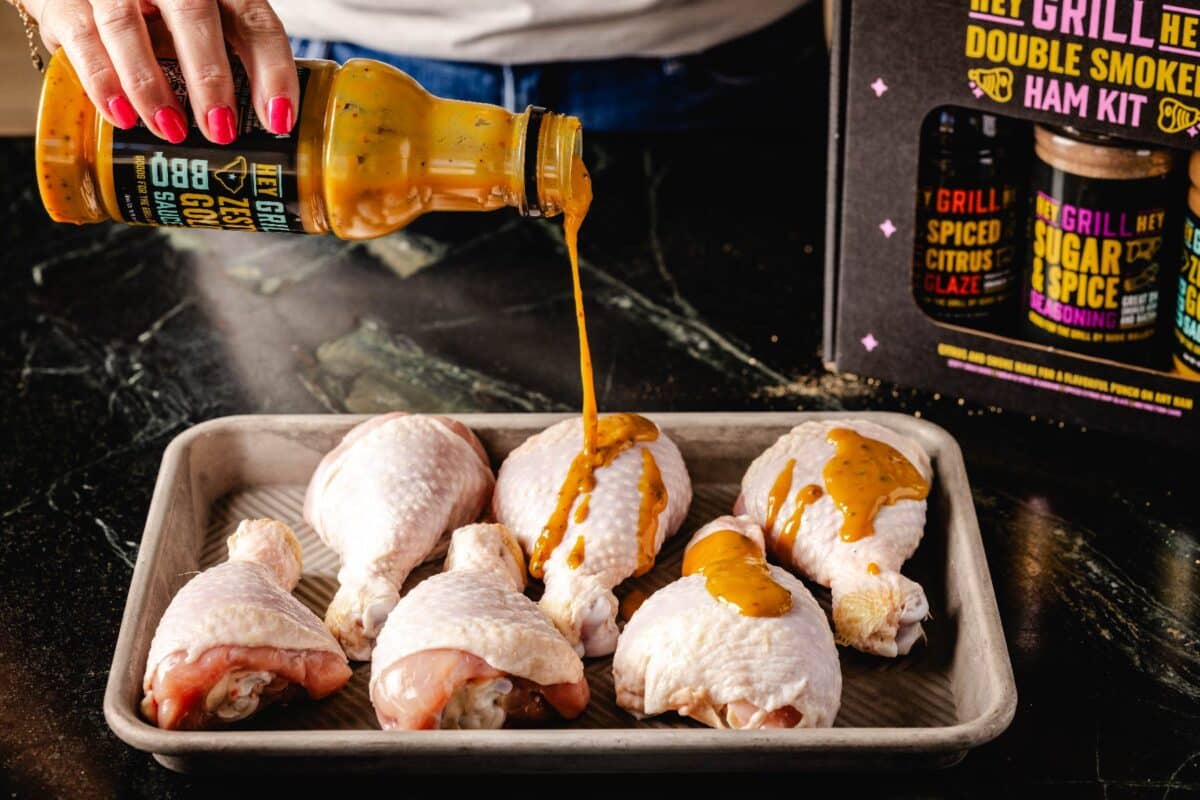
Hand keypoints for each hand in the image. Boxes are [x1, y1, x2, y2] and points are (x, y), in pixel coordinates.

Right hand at [26, 0, 298, 143]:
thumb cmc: (154, 14)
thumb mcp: (199, 27)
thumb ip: (225, 61)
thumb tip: (258, 126)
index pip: (254, 20)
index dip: (272, 70)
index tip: (279, 119)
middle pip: (195, 13)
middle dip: (210, 77)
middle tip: (221, 130)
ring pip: (129, 25)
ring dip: (152, 86)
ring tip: (171, 131)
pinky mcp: (66, 0)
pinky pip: (83, 38)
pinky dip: (102, 81)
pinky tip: (122, 116)